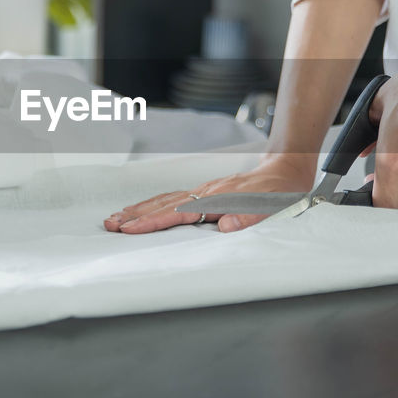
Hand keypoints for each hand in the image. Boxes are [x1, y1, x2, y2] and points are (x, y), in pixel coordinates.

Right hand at [104, 157, 314, 233]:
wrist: (286, 168)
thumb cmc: (279, 192)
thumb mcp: (272, 208)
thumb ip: (248, 218)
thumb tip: (224, 227)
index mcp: (217, 199)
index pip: (177, 213)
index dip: (152, 222)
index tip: (129, 229)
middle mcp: (205, 193)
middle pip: (163, 205)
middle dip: (135, 216)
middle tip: (110, 225)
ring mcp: (203, 191)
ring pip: (164, 199)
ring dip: (139, 209)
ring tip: (116, 217)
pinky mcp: (205, 192)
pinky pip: (172, 197)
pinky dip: (153, 203)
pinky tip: (143, 208)